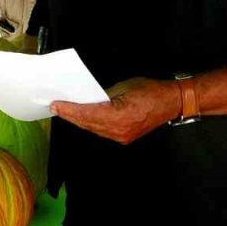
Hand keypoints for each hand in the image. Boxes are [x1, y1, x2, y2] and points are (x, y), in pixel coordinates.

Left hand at [50, 77, 180, 145]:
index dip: (69, 110)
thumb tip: (87, 98)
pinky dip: (91, 123)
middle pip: (88, 124)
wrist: (171, 102)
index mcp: (119, 116)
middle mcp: (118, 130)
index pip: (87, 114)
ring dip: (79, 120)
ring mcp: (122, 136)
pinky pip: (102, 131)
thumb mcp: (123, 87)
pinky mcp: (124, 137)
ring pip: (93, 129)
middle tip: (55, 107)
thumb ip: (103, 95)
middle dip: (70, 115)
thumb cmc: (150, 91)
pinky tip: (82, 117)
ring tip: (64, 112)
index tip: (56, 105)